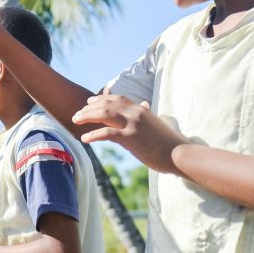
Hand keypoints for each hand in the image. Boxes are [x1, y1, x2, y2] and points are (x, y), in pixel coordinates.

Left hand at [73, 95, 188, 173]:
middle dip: (89, 108)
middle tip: (77, 113)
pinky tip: (84, 139)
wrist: (178, 154)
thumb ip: (147, 113)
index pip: (117, 98)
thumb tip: (144, 104)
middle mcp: (136, 113)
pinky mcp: (130, 137)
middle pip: (107, 105)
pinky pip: (107, 133)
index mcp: (141, 109)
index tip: (89, 101)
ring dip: (87, 116)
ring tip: (75, 121)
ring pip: (104, 114)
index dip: (101, 98)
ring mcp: (133, 124)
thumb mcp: (157, 123)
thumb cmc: (168, 142)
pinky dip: (93, 135)